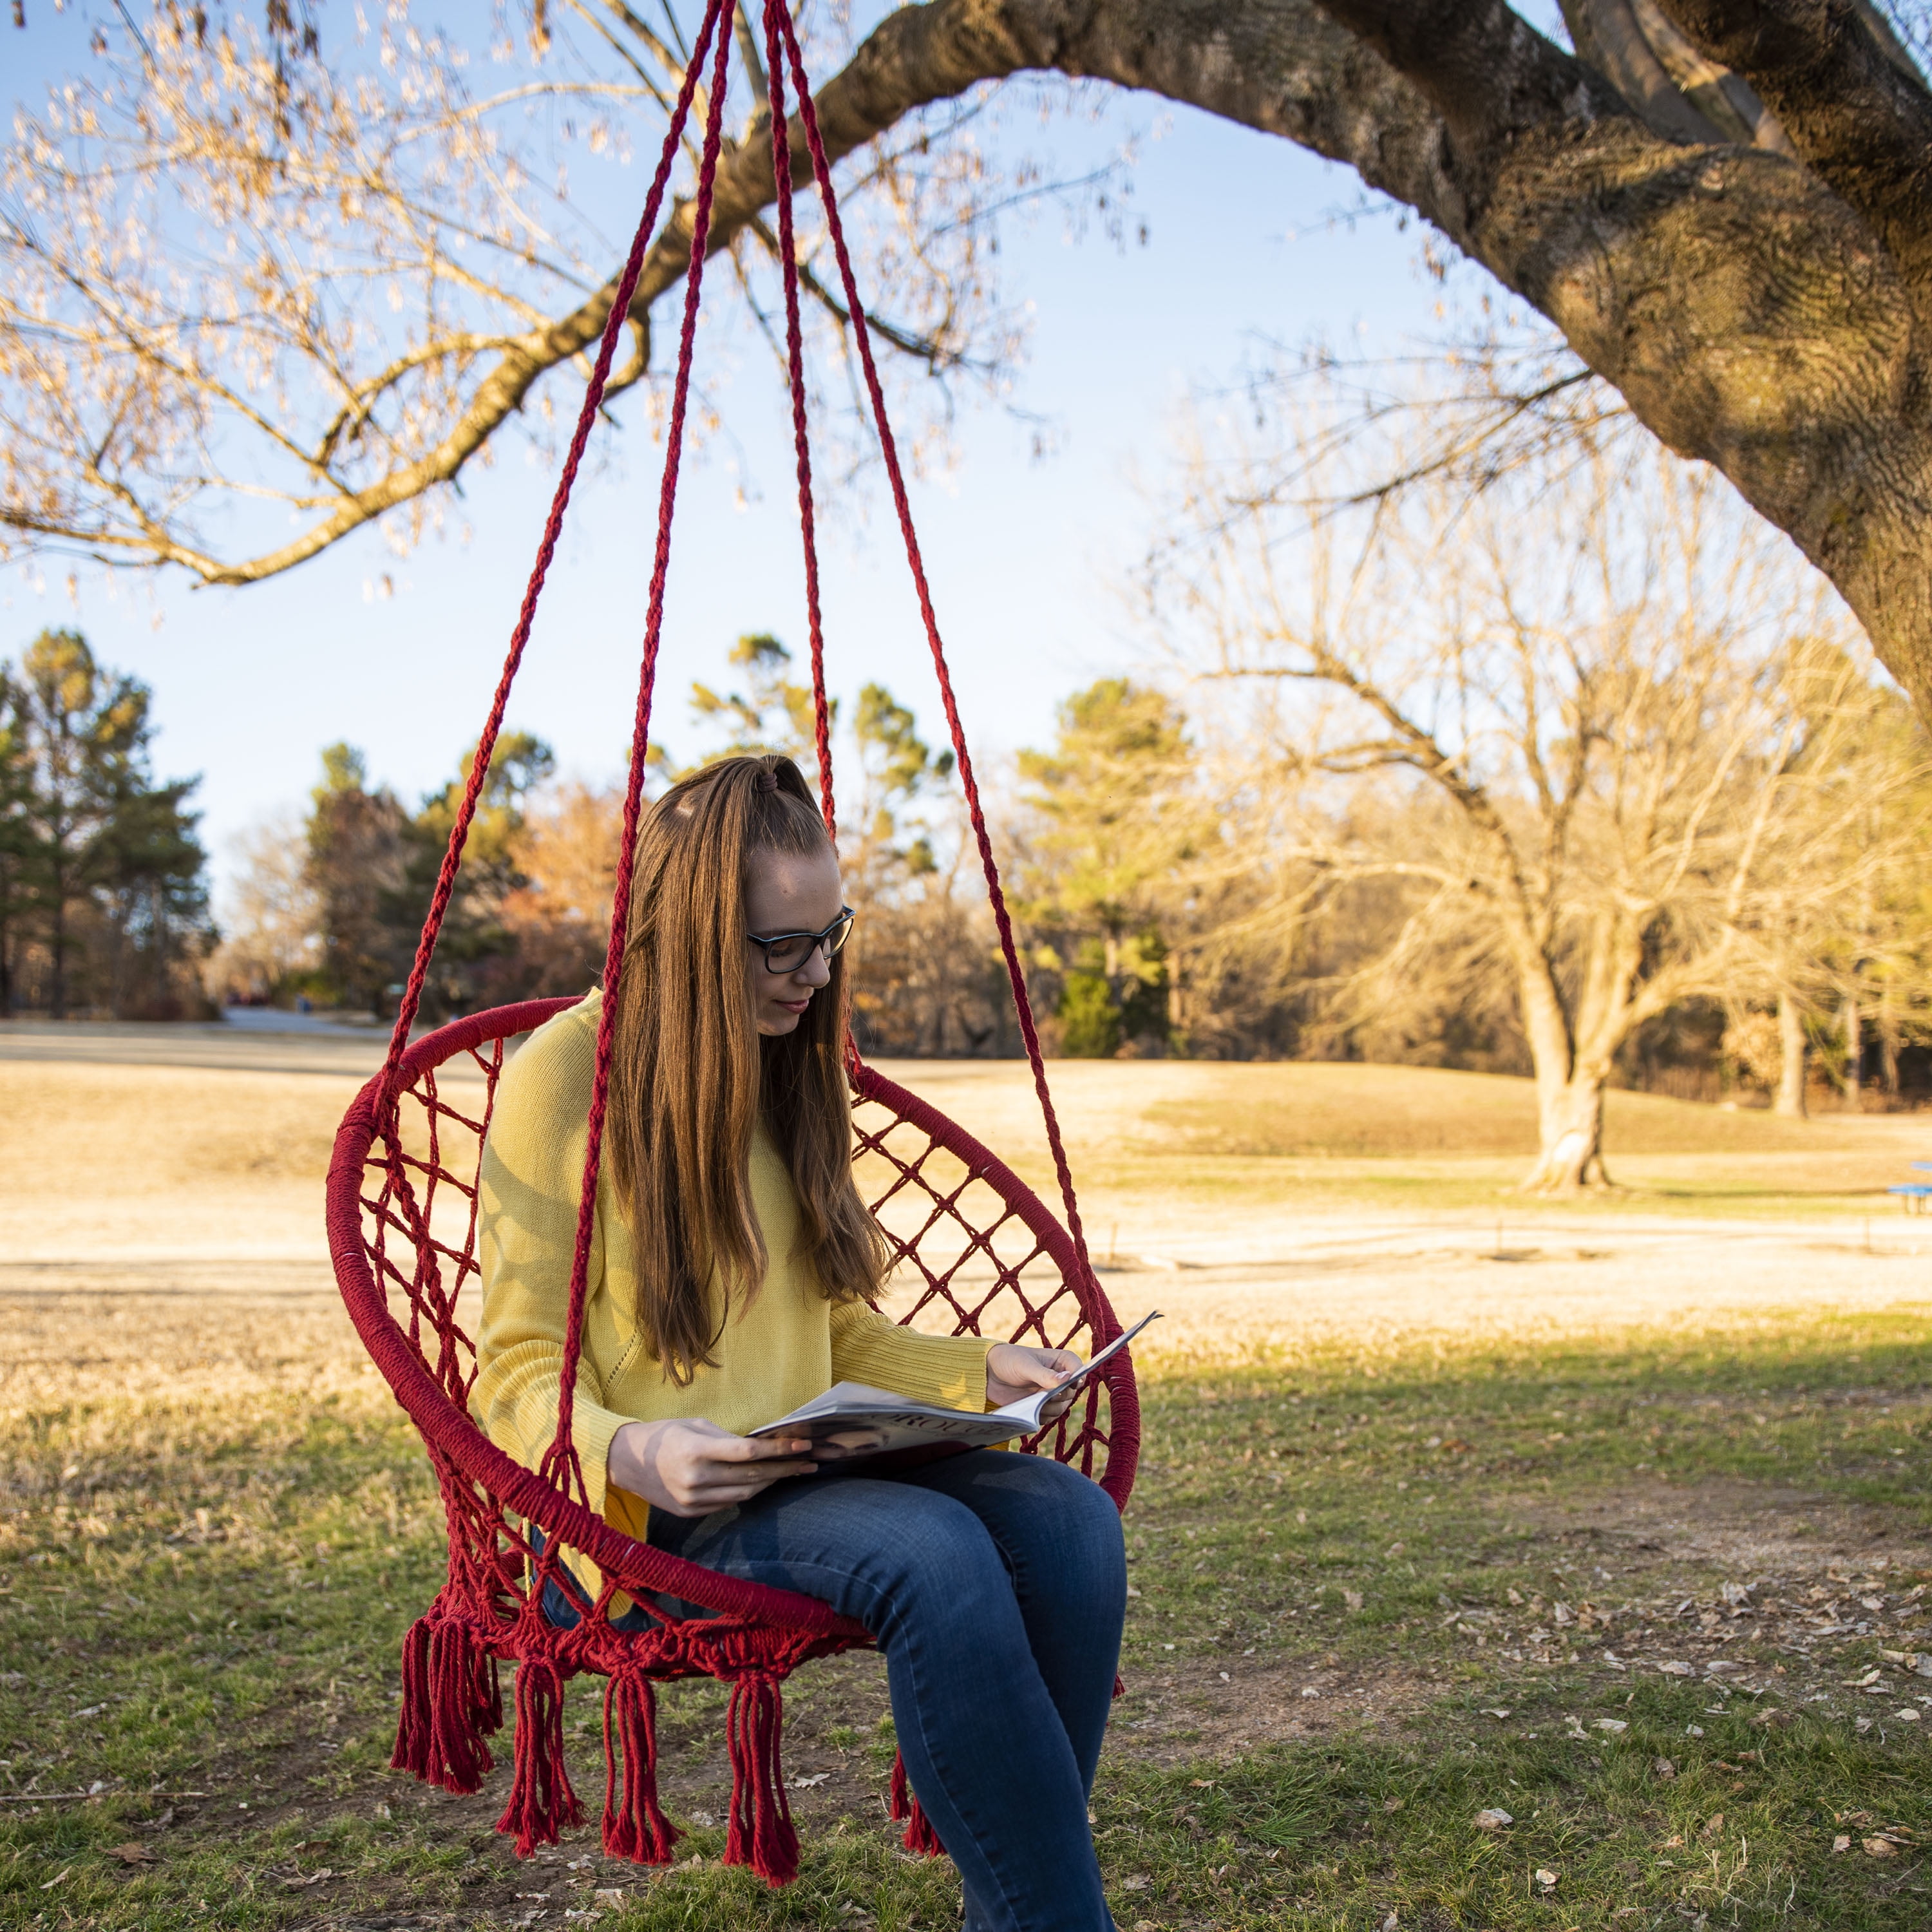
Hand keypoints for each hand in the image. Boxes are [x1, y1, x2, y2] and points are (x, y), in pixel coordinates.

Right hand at [606, 1417, 816, 1517]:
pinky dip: (747, 1492)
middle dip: (784, 1469)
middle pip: (751, 1477)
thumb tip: (762, 1447)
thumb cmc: (665, 1434)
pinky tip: (762, 1483)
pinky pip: (727, 1503)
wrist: (627, 1461)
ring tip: (791, 1471)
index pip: (748, 1453)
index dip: (780, 1450)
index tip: (804, 1445)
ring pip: (744, 1494)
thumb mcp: (695, 1426)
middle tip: (809, 1461)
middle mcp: (695, 1479)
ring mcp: (692, 1500)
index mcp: (696, 1450)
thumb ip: (727, 1439)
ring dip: (770, 1483)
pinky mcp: (690, 1513)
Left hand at [985, 1342, 1082, 1421]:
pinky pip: (1050, 1416)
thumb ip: (1045, 1375)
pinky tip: (1030, 1411)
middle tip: (1046, 1395)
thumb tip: (1067, 1379)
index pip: (1078, 1368)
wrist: (989, 1374)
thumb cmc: (1008, 1361)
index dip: (1078, 1377)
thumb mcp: (1026, 1366)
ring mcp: (1051, 1393)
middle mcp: (1059, 1377)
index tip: (1072, 1384)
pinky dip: (1042, 1416)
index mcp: (1059, 1361)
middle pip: (1072, 1392)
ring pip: (1062, 1407)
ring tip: (1035, 1403)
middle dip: (1060, 1396)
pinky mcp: (1042, 1405)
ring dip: (1051, 1408)